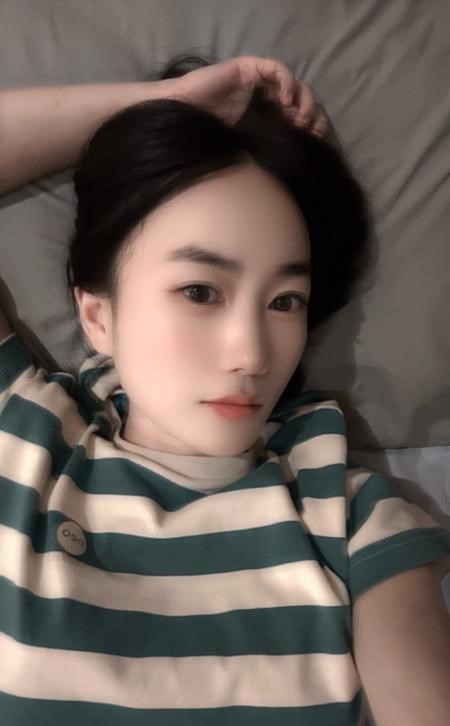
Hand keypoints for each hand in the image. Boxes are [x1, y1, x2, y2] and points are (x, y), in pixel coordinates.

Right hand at [169, 55, 331, 138]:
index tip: (314, 141)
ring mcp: (256, 81)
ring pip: (292, 82)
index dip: (309, 127)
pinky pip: (275, 69)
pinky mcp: (248, 68)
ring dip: (301, 98)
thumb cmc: (205, 136)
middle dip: (309, 113)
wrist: (181, 115)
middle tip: (308, 129)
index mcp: (263, 117)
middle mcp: (263, 98)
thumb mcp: (243, 150)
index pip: (294, 117)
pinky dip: (286, 81)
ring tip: (300, 116)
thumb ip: (262, 151)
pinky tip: (286, 99)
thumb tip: (288, 171)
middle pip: (298, 99)